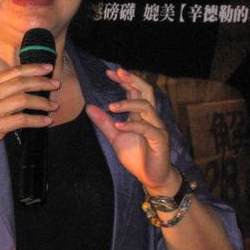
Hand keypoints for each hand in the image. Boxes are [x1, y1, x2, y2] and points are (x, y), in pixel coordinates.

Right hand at [0, 63, 58, 160]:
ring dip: (42, 102)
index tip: (48, 67)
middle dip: (42, 82)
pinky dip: (37, 120)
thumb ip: (0, 92)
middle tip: (56, 84)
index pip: (13, 71)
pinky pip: (22, 120)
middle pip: (21, 83)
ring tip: (54, 106)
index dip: (33, 68)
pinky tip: (46, 121)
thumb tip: (26, 88)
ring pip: (23, 100)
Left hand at [86, 68, 179, 193]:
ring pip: (147, 107)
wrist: (151, 177)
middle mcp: (151, 117)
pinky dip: (132, 125)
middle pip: (146, 91)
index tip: (110, 72)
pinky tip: (119, 125)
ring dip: (128, 104)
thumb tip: (89, 107)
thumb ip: (104, 123)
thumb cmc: (137, 157)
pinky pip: (147, 128)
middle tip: (118, 73)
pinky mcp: (160, 140)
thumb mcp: (116, 138)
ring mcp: (157, 127)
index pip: (135, 91)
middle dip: (132, 80)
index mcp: (141, 115)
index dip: (124, 80)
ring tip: (111, 106)